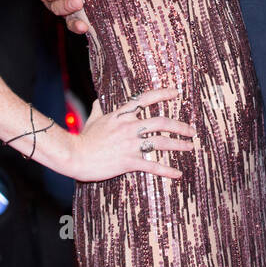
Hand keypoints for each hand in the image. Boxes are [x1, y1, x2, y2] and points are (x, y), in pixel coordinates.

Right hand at [68, 87, 195, 181]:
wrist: (74, 155)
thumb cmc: (82, 139)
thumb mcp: (92, 120)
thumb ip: (98, 109)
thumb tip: (97, 100)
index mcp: (121, 115)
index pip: (145, 99)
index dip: (162, 94)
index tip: (176, 93)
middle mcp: (129, 127)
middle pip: (160, 122)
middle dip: (179, 125)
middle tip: (191, 130)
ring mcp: (129, 145)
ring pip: (160, 142)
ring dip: (178, 145)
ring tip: (189, 147)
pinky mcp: (128, 162)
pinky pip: (152, 166)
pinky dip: (167, 170)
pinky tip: (178, 173)